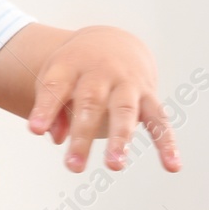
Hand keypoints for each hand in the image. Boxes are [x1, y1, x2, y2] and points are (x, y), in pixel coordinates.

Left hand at [26, 26, 180, 173]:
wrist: (112, 42)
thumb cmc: (74, 69)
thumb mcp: (55, 79)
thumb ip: (51, 108)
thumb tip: (54, 137)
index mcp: (72, 65)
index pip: (56, 86)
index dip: (46, 108)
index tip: (36, 130)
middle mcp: (102, 72)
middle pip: (91, 102)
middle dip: (82, 135)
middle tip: (73, 167)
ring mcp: (128, 83)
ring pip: (125, 110)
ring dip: (120, 139)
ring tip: (114, 165)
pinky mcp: (149, 95)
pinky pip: (160, 119)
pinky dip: (167, 143)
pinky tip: (172, 166)